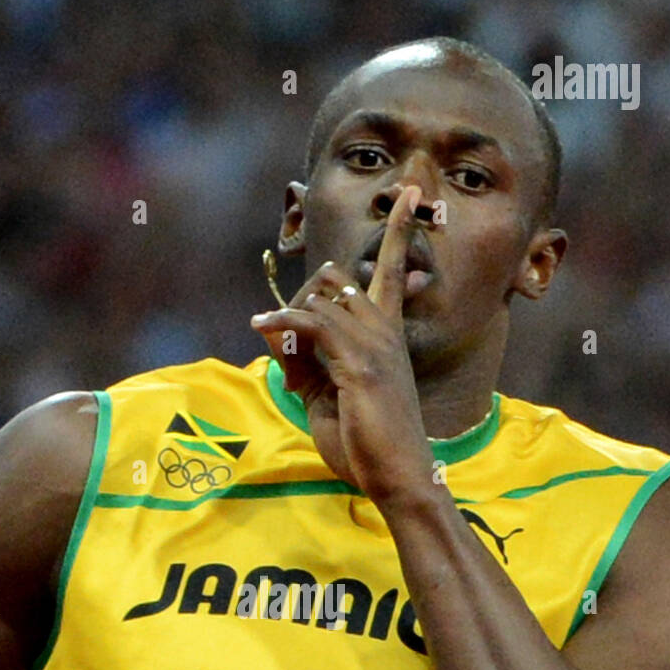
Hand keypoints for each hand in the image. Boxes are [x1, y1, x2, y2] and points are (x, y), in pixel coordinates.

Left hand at [251, 186, 435, 506]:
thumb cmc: (367, 444)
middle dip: (302, 297)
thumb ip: (303, 364)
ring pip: (323, 299)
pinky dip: (282, 322)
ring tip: (271, 337)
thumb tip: (274, 333)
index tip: (408, 193)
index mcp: (387, 337)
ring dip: (288, 317)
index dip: (400, 229)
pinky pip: (312, 324)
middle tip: (285, 335)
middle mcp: (385, 331)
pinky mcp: (360, 364)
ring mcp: (375, 345)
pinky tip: (262, 327)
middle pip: (338, 279)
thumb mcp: (325, 398)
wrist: (397, 477)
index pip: (394, 270)